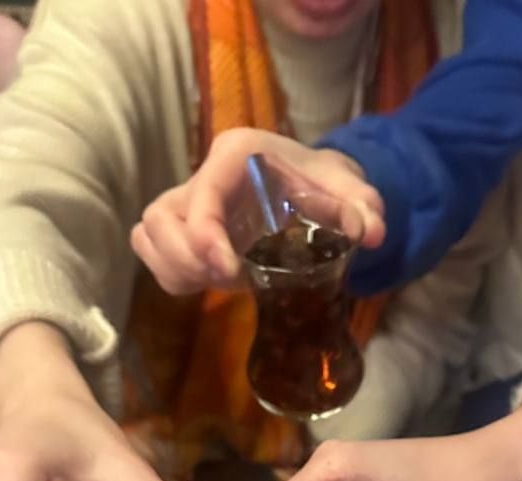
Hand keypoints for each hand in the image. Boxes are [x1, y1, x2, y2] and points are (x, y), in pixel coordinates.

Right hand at [131, 128, 384, 295]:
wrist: (309, 184)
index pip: (203, 193)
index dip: (204, 235)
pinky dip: (171, 274)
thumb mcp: (347, 190)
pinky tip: (206, 284)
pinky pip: (150, 250)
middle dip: (186, 258)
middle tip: (227, 280)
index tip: (228, 271)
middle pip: (160, 217)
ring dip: (175, 268)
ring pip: (147, 233)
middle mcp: (202, 176)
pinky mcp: (180, 228)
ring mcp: (186, 203)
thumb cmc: (321, 182)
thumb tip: (373, 233)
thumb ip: (362, 206)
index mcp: (237, 156)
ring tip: (214, 284)